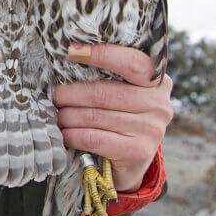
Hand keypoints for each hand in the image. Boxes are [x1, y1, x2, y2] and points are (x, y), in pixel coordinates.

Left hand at [53, 44, 173, 192]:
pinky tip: (64, 134)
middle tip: (56, 95)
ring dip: (68, 116)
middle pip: (105, 92)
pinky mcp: (137, 152)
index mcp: (158, 82)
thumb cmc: (119, 119)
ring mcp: (151, 130)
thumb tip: (72, 55)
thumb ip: (109, 76)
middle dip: (72, 93)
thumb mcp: (123, 93)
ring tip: (57, 115)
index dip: (103, 55)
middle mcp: (159, 104)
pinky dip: (73, 135)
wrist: (128, 164)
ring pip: (95, 116)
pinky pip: (93, 138)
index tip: (74, 51)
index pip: (133, 63)